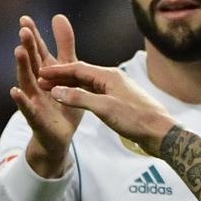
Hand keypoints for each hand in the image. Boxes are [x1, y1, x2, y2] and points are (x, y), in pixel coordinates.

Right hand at [10, 15, 81, 177]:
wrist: (61, 135)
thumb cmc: (63, 99)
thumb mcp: (68, 70)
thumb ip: (64, 45)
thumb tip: (58, 16)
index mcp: (46, 71)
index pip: (38, 51)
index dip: (33, 36)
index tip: (25, 19)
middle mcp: (37, 83)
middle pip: (32, 63)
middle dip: (28, 46)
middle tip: (23, 30)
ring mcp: (35, 100)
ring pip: (28, 82)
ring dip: (22, 67)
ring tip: (18, 51)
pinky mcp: (37, 118)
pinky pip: (29, 108)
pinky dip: (22, 100)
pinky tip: (15, 91)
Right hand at [38, 61, 176, 156]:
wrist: (160, 132)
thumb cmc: (136, 119)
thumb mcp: (104, 108)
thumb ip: (79, 98)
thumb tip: (56, 91)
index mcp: (109, 75)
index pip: (78, 68)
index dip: (57, 71)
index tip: (40, 73)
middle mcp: (112, 79)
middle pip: (81, 74)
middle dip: (60, 77)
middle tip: (40, 81)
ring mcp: (116, 90)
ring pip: (87, 84)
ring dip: (69, 86)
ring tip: (52, 90)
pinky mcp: (119, 102)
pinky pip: (94, 94)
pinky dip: (80, 96)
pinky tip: (72, 100)